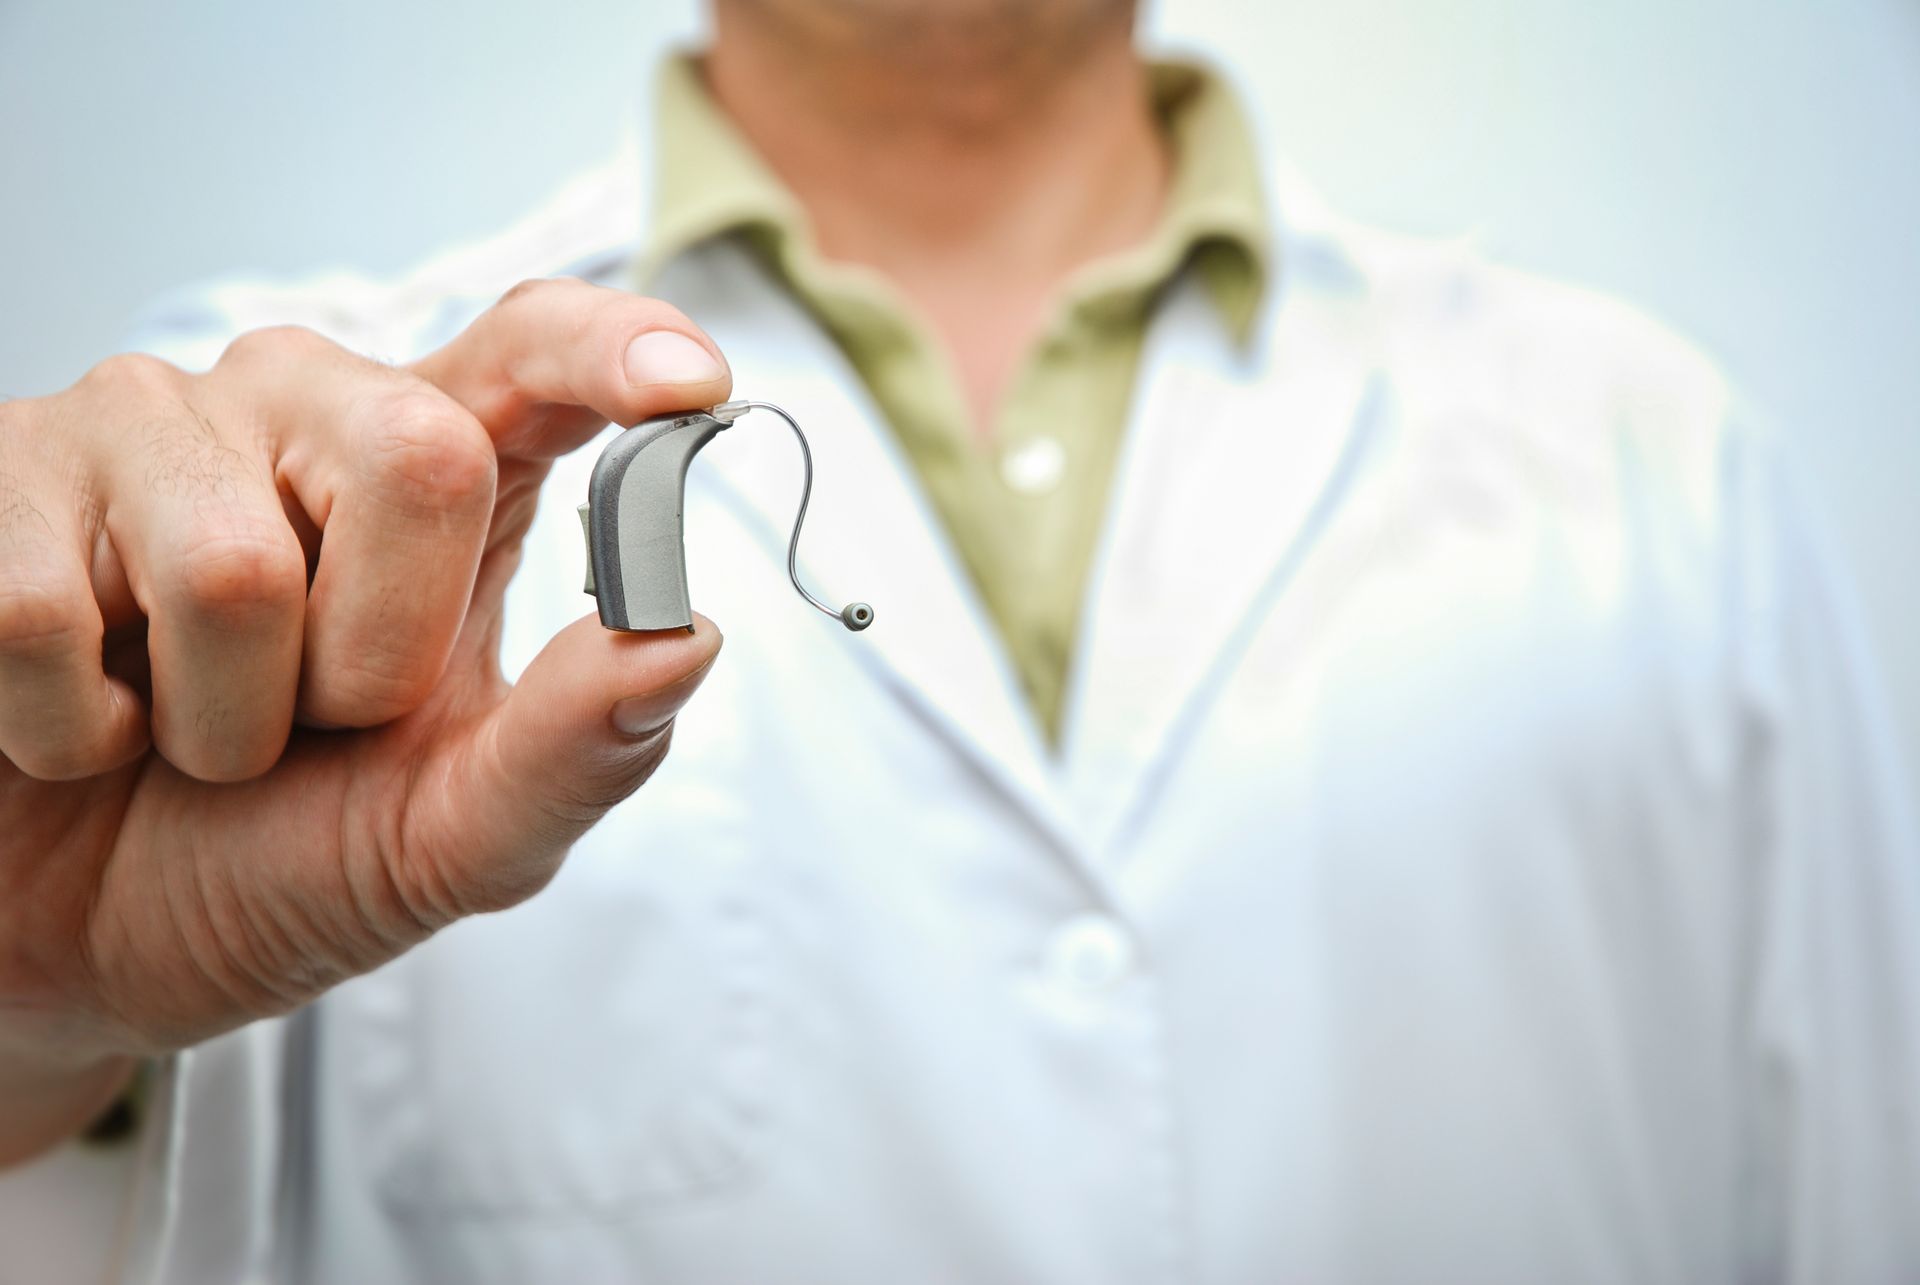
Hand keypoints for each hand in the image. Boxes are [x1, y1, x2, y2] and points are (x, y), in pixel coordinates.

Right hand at [0, 279, 731, 1163]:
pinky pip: (51, 612)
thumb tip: (687, 640)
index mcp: (440, 476)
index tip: (689, 384)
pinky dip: (74, 731)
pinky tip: (79, 724)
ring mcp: (146, 427)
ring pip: (232, 566)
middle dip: (376, 660)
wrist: (74, 948)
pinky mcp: (0, 472)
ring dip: (217, 721)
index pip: (536, 354)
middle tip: (312, 723)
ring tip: (181, 733)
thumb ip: (576, 752)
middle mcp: (305, 412)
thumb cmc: (274, 863)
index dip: (611, 353)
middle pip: (422, 456)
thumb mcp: (452, 839)